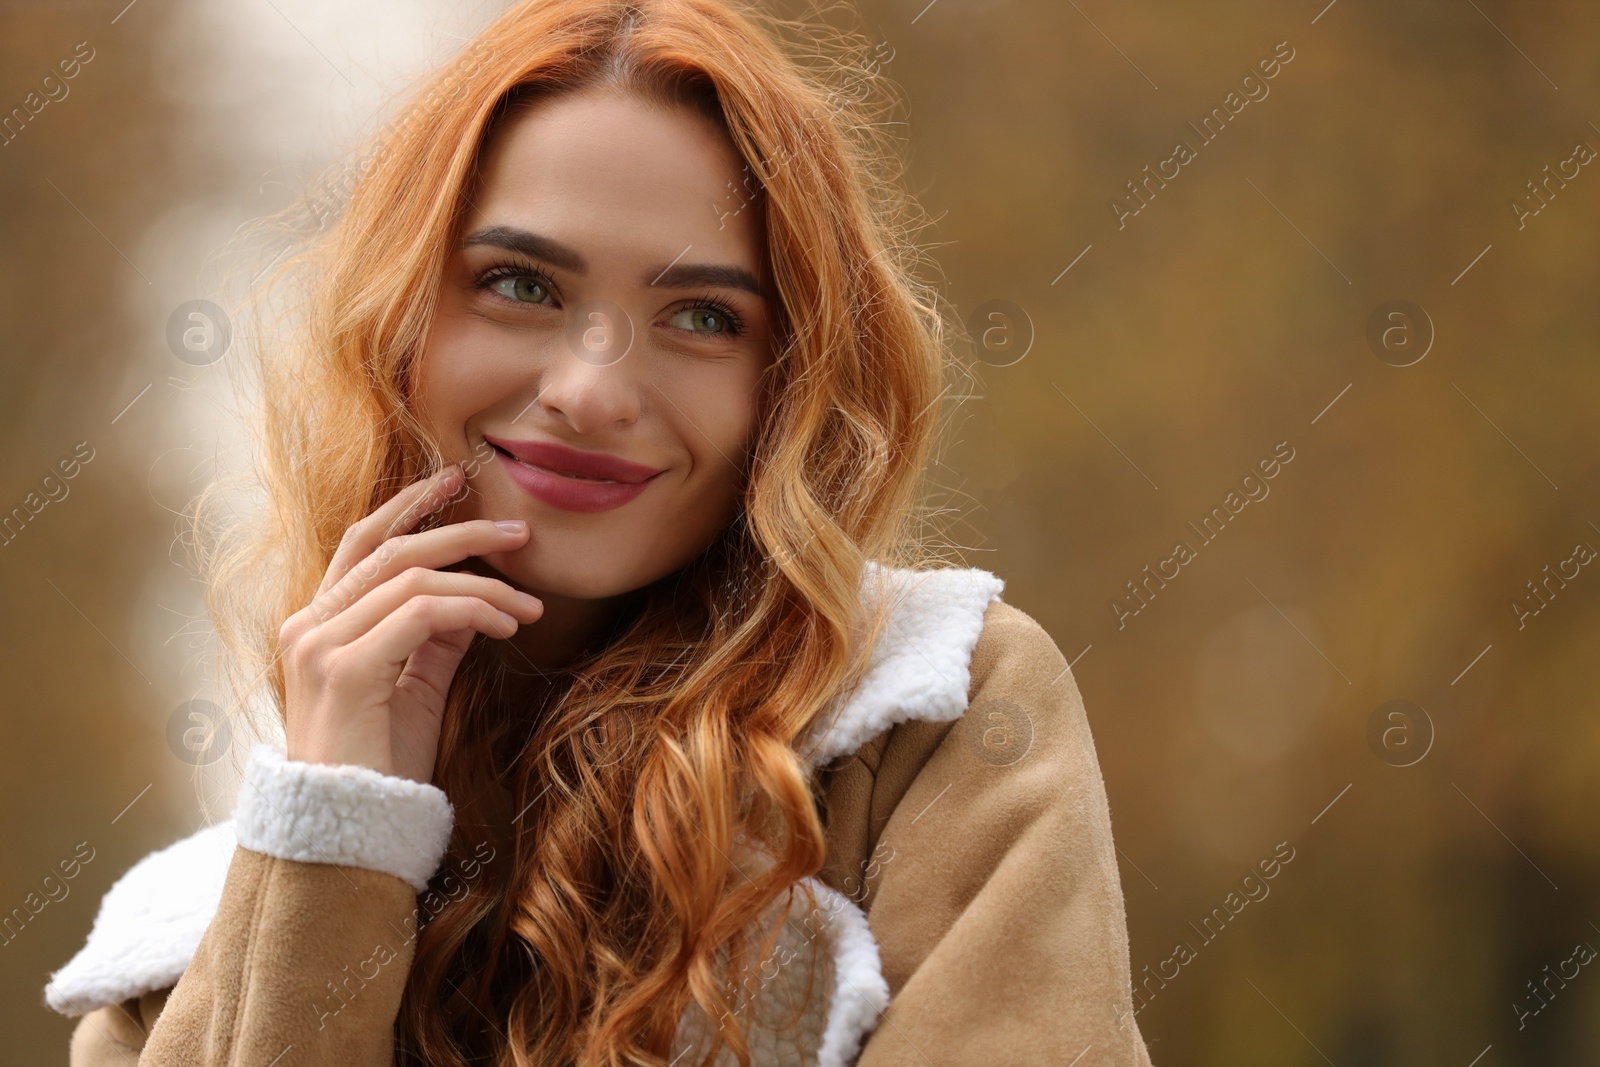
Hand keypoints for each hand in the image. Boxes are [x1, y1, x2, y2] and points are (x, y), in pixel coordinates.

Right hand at [278, 465, 542, 782]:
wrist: (345, 833)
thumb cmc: (379, 765)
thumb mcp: (413, 688)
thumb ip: (435, 637)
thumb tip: (476, 596)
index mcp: (315, 625)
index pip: (362, 544)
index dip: (408, 507)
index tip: (455, 484)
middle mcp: (307, 626)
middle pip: (390, 549)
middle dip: (460, 530)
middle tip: (519, 531)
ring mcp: (319, 646)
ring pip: (413, 579)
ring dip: (485, 585)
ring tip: (531, 604)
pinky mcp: (346, 669)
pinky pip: (423, 614)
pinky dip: (474, 610)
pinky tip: (509, 626)